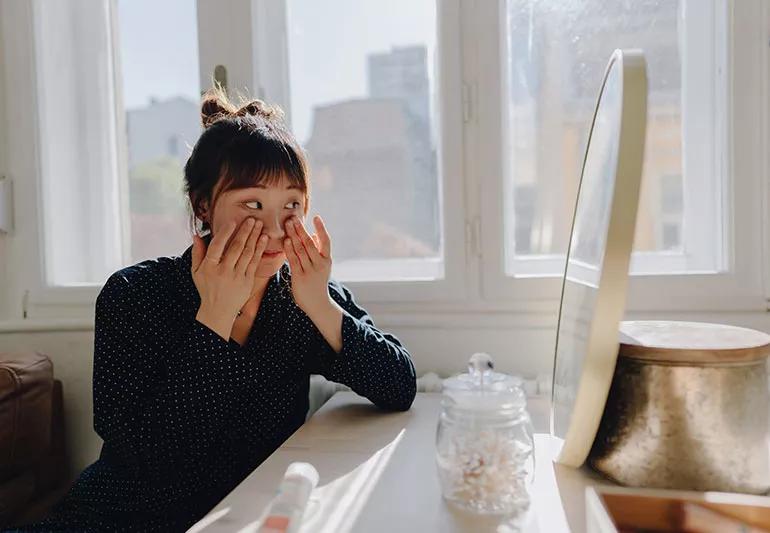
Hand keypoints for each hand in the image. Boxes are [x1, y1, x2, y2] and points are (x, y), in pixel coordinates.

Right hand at [191, 217, 267, 338]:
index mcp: (209, 267)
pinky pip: (254, 262)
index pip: (217, 246)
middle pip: (236, 248)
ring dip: (254, 237)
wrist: (219, 311)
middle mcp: (223, 271)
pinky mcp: (247, 281)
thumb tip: (196, 235)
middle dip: (245, 231)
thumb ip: (197, 253)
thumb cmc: (207, 288)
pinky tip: (263, 239)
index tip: (233, 221)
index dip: (225, 233)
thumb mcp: (196, 272)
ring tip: (259, 225)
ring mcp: (237, 276)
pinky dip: (259, 249)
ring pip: (247, 253)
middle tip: (252, 219)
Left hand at [284, 215, 332, 314]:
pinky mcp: (299, 277)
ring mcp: (310, 271)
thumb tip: (314, 234)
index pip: (326, 241)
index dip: (321, 229)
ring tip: (288, 224)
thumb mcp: (323, 267)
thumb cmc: (318, 283)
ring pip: (301, 249)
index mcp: (327, 260)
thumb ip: (319, 250)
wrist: (318, 304)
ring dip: (293, 236)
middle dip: (301, 229)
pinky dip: (289, 249)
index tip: (316, 217)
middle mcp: (320, 264)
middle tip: (293, 218)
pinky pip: (293, 260)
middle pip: (309, 243)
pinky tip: (285, 240)